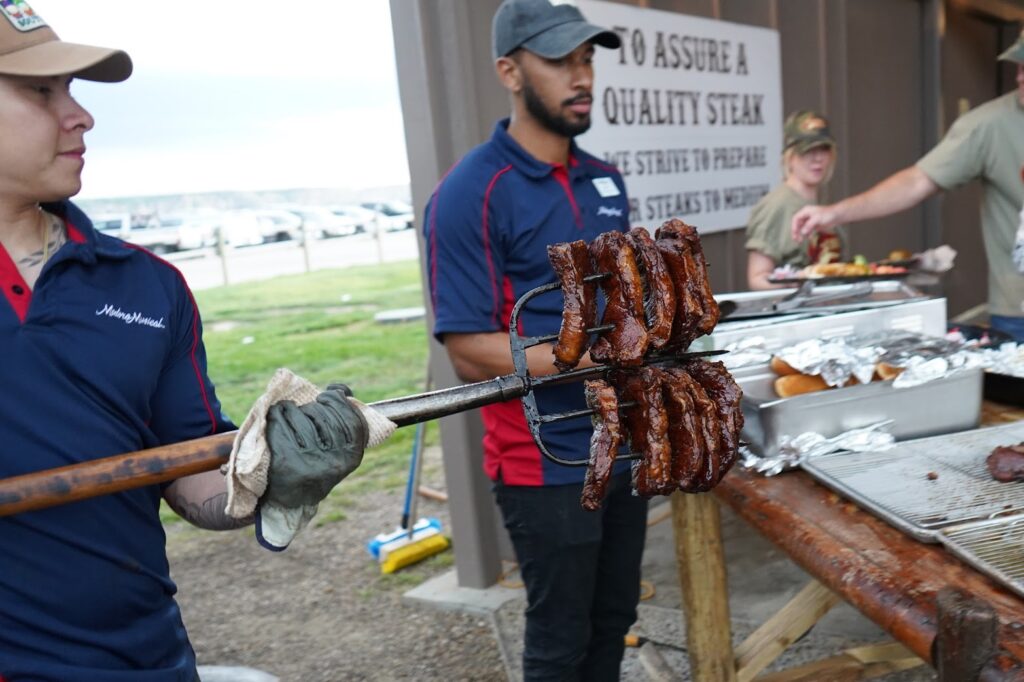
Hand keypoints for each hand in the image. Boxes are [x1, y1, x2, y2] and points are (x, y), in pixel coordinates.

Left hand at [263, 384, 368, 509]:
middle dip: (314, 405)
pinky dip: (277, 413)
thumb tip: (341, 390)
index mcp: (352, 457)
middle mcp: (334, 462)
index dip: (340, 401)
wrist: (289, 497)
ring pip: (302, 415)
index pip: (353, 419)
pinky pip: (281, 422)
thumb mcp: (339, 448)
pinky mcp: (285, 460)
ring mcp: (309, 462)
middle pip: (325, 414)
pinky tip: (277, 415)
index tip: (326, 395)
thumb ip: (345, 420)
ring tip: (290, 412)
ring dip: (293, 408)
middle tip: (307, 409)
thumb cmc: (316, 462)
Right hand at [791, 205, 837, 241]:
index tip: (794, 233)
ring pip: (803, 228)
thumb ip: (809, 225)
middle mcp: (807, 215)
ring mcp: (811, 220)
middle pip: (798, 224)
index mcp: (805, 211)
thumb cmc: (827, 214)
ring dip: (801, 234)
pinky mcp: (815, 224)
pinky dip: (807, 234)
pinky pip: (808, 230)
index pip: (796, 218)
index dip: (794, 226)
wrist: (838, 215)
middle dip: (796, 232)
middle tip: (795, 239)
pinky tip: (808, 238)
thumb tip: (802, 232)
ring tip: (800, 241)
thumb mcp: (817, 219)